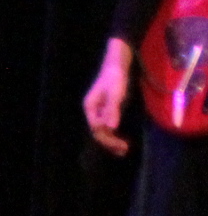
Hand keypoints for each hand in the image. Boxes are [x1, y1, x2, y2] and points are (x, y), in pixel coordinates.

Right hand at [84, 39, 132, 155]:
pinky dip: (114, 135)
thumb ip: (112, 110)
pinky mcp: (107, 110)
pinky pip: (108, 126)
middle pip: (98, 131)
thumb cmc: (115, 78)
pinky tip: (122, 140)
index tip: (123, 146)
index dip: (109, 139)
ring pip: (102, 130)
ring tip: (124, 150)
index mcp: (90, 107)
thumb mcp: (115, 93)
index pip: (97, 128)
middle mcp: (92, 111)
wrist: (117, 65)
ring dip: (111, 141)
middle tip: (125, 150)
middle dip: (110, 142)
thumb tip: (111, 128)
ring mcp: (99, 110)